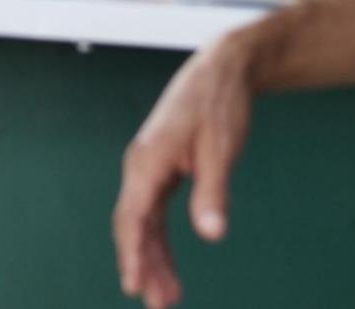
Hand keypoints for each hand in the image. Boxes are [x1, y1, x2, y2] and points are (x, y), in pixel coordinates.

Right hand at [114, 35, 257, 308]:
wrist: (222, 69)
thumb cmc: (220, 104)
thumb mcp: (221, 150)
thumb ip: (214, 193)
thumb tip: (212, 234)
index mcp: (148, 159)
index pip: (133, 215)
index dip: (132, 253)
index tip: (135, 285)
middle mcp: (141, 165)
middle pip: (135, 225)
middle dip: (144, 266)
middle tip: (160, 305)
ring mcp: (149, 168)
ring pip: (144, 223)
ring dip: (153, 259)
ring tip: (168, 297)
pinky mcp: (162, 170)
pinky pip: (154, 213)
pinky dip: (160, 241)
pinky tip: (169, 265)